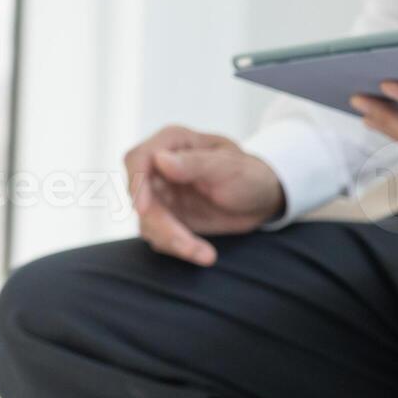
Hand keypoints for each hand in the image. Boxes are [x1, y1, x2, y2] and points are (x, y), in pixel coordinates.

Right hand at [123, 126, 284, 265]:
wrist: (261, 200)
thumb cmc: (249, 174)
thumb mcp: (229, 166)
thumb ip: (195, 163)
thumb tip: (160, 159)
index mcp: (172, 142)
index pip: (138, 159)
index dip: (136, 184)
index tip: (144, 210)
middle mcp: (159, 167)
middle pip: (139, 197)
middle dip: (160, 224)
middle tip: (187, 244)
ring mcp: (160, 194)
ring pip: (148, 221)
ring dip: (173, 241)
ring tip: (207, 255)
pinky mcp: (166, 218)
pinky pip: (160, 236)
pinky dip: (180, 248)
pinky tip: (204, 253)